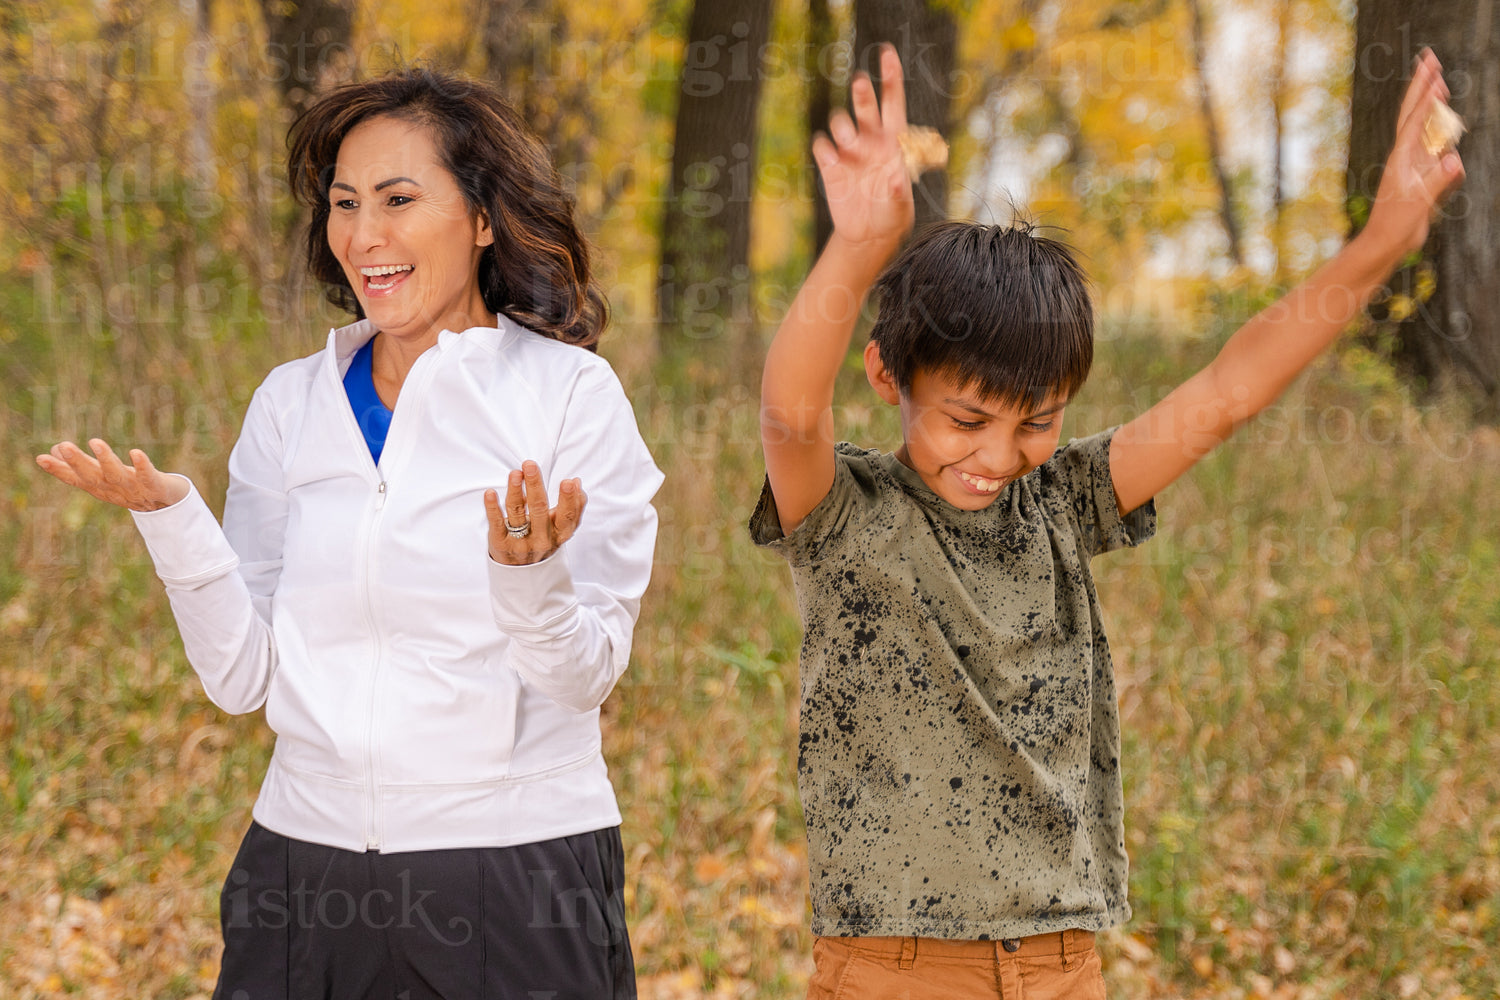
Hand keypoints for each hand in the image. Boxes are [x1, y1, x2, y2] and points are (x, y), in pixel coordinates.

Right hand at [35, 439, 189, 511]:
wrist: (171, 506)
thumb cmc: (132, 488)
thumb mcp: (104, 477)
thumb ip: (81, 465)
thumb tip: (55, 449)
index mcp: (101, 488)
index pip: (77, 479)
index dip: (59, 470)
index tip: (40, 458)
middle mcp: (115, 490)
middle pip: (94, 477)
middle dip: (78, 462)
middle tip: (63, 445)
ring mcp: (135, 490)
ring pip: (118, 476)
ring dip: (106, 460)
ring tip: (95, 442)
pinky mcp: (156, 487)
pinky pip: (148, 476)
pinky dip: (142, 466)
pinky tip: (135, 452)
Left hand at [484, 460, 586, 564]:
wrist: (521, 571)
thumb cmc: (543, 540)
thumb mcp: (561, 529)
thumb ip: (572, 507)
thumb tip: (576, 482)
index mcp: (559, 534)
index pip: (567, 516)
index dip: (569, 499)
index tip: (568, 482)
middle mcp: (541, 539)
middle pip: (539, 509)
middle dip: (534, 485)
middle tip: (530, 465)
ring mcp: (519, 542)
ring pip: (517, 513)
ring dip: (514, 490)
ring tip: (515, 473)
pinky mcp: (500, 543)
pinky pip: (496, 523)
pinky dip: (492, 507)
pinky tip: (490, 493)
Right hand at [813, 43, 913, 252]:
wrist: (868, 236)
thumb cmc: (892, 215)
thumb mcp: (901, 207)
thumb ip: (899, 192)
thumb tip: (898, 177)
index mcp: (894, 140)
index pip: (893, 101)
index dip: (890, 75)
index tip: (886, 53)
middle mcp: (870, 139)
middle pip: (865, 104)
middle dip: (862, 92)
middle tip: (861, 83)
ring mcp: (849, 151)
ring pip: (840, 121)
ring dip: (843, 126)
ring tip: (850, 143)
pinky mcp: (830, 165)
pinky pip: (822, 146)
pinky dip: (826, 149)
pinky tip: (833, 161)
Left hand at [1366, 48, 1465, 254]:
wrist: (1385, 243)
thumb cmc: (1397, 225)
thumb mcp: (1419, 203)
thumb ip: (1438, 180)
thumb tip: (1454, 159)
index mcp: (1401, 158)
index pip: (1415, 121)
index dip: (1426, 99)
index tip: (1435, 76)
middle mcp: (1404, 155)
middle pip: (1413, 113)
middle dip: (1421, 86)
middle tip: (1430, 58)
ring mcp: (1411, 162)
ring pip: (1421, 124)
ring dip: (1429, 101)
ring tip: (1436, 79)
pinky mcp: (1418, 172)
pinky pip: (1428, 142)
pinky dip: (1435, 125)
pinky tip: (1440, 116)